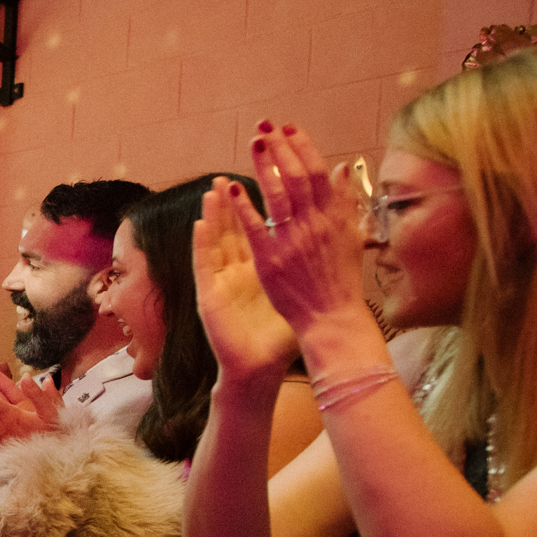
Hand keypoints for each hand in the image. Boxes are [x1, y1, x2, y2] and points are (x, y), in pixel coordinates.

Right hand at [194, 182, 300, 385]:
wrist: (257, 367)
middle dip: (234, 197)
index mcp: (260, 267)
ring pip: (215, 239)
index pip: (259, 226)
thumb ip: (314, 262)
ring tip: (214, 187)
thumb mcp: (300, 294)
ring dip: (214, 212)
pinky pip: (204, 263)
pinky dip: (201, 242)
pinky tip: (200, 223)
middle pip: (234, 226)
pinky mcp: (209, 294)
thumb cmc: (279, 336)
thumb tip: (336, 233)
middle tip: (235, 169)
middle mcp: (236, 270)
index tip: (269, 175)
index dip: (262, 200)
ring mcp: (220, 281)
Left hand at [239, 121, 371, 337]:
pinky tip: (231, 188)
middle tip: (265, 128)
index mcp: (335, 218)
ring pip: (278, 195)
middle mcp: (316, 225)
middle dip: (281, 149)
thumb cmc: (341, 280)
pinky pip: (255, 227)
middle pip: (297, 177)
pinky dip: (244, 206)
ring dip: (264, 166)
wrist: (332, 318)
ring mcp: (293, 241)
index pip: (319, 172)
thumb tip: (343, 168)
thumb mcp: (350, 237)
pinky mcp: (271, 260)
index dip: (304, 147)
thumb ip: (344, 202)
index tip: (289, 129)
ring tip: (253, 144)